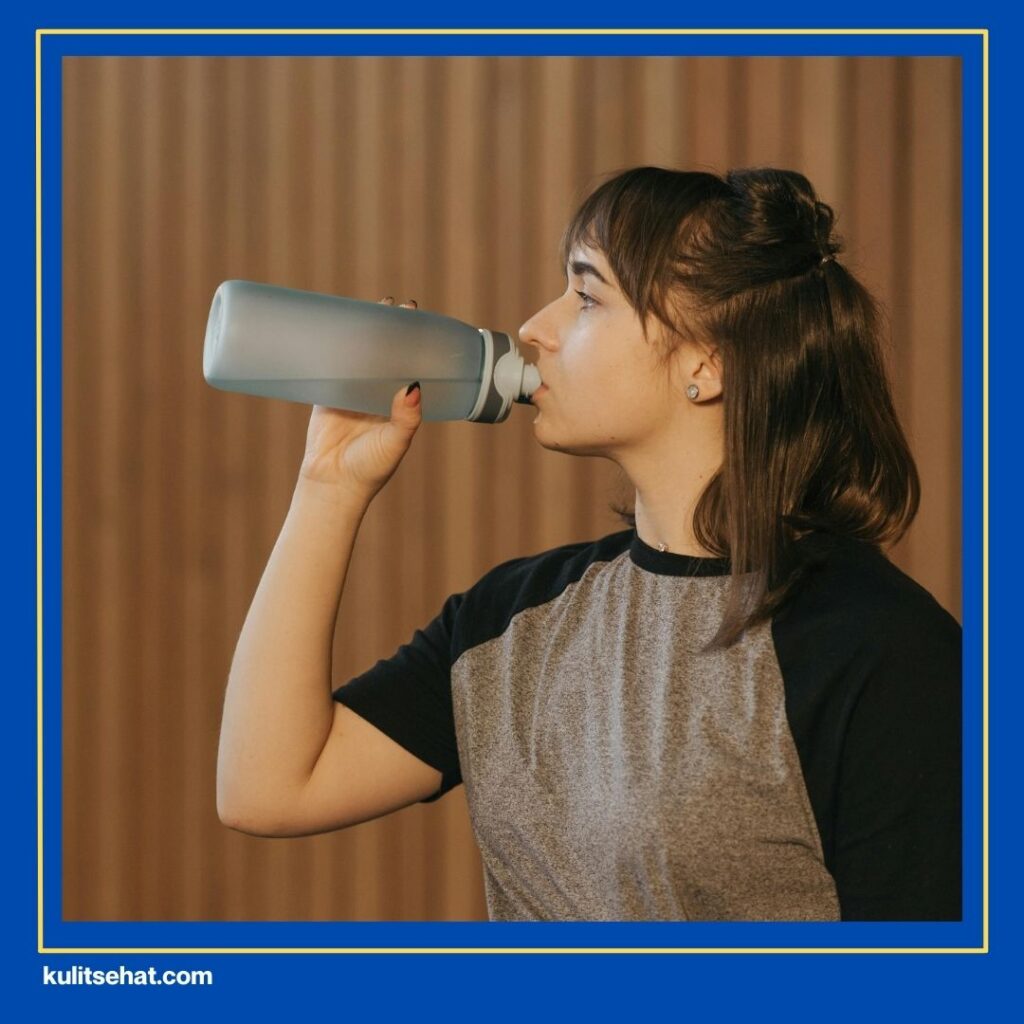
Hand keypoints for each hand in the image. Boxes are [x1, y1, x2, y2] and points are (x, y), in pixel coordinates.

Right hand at [298, 298, 422, 504]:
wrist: (333, 485)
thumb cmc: (370, 468)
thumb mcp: (395, 442)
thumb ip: (406, 418)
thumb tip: (414, 387)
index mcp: (398, 402)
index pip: (409, 362)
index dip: (413, 340)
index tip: (417, 316)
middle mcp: (376, 393)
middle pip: (383, 352)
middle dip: (388, 328)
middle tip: (393, 304)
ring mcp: (350, 391)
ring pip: (356, 355)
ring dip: (359, 331)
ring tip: (364, 306)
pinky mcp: (324, 394)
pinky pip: (327, 365)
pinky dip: (328, 347)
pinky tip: (329, 326)